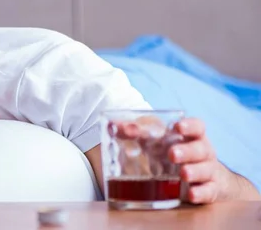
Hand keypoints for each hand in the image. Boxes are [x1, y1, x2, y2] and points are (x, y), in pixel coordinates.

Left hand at [112, 116, 227, 203]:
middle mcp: (202, 152)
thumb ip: (134, 132)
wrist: (199, 177)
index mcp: (191, 136)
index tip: (177, 127)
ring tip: (183, 174)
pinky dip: (201, 193)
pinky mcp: (208, 189)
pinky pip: (209, 191)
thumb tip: (112, 126)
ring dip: (195, 171)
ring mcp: (207, 171)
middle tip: (172, 154)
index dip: (190, 126)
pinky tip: (191, 194)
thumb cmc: (171, 152)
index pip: (197, 127)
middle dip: (187, 151)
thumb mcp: (154, 140)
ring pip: (206, 169)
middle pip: (201, 149)